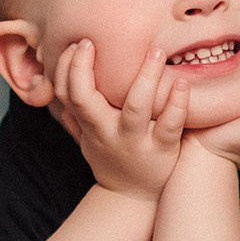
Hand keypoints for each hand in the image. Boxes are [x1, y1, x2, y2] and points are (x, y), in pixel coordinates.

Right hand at [48, 40, 187, 200]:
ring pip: (135, 108)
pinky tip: (181, 83)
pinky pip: (169, 125)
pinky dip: (177, 104)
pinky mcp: (163, 149)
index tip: (79, 43)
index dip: (66, 69)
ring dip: (145, 78)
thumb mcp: (88, 135)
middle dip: (83, 69)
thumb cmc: (111, 154)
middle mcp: (107, 132)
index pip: (66, 94)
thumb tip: (58, 71)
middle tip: (90, 42)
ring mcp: (135, 142)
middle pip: (86, 100)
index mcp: (89, 125)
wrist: (133, 199)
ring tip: (155, 52)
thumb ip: (76, 108)